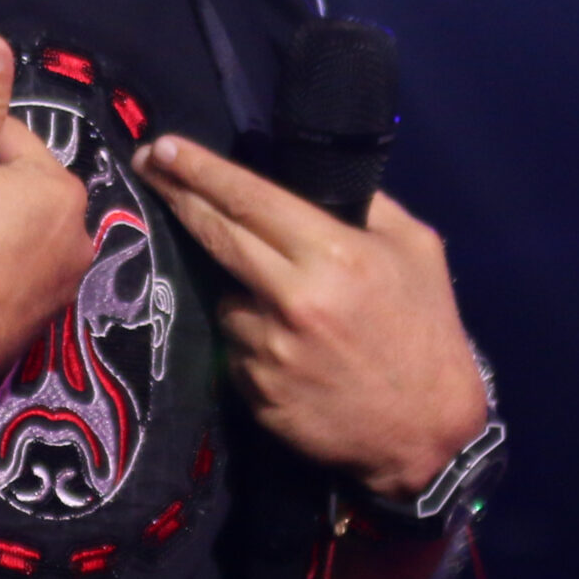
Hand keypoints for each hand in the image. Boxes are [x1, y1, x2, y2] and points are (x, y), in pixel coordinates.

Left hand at [131, 135, 487, 496]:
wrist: (429, 431)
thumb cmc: (427, 330)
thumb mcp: (417, 250)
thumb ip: (368, 206)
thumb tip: (315, 175)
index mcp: (333, 256)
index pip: (249, 199)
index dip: (200, 169)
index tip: (164, 147)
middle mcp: (293, 300)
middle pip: (215, 235)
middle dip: (177, 195)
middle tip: (149, 166)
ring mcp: (269, 351)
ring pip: (227, 300)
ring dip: (244, 294)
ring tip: (296, 315)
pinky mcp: (257, 393)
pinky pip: (238, 350)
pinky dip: (256, 343)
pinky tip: (296, 355)